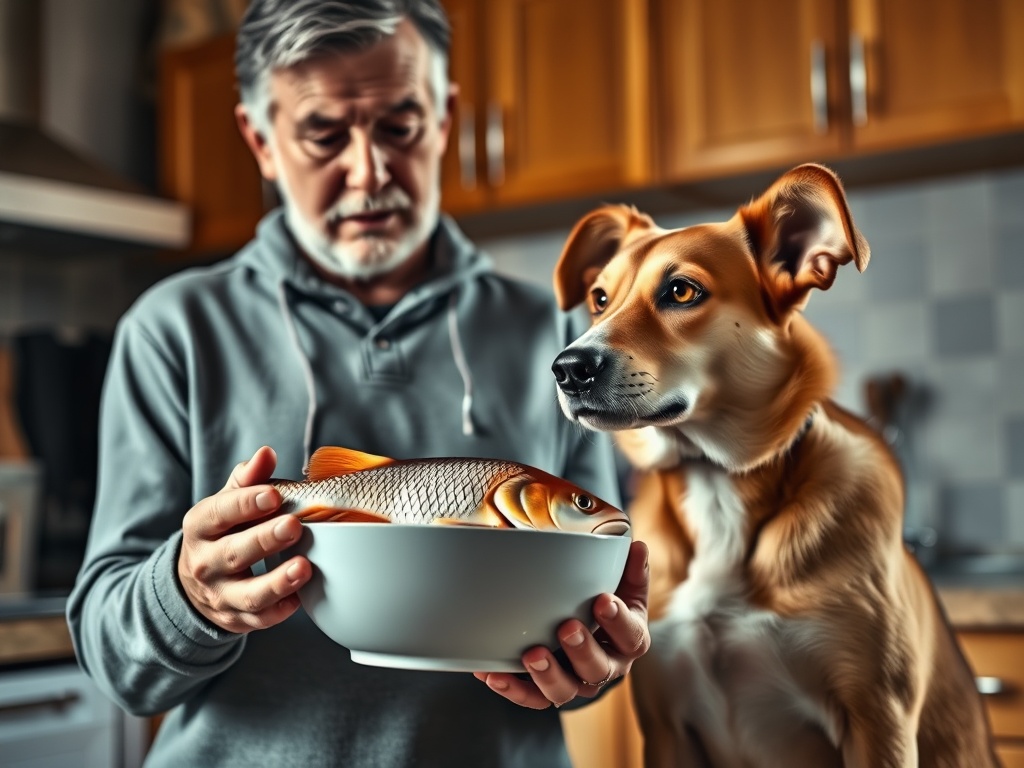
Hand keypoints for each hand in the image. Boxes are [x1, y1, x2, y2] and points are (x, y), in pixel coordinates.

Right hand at [177, 446, 311, 632]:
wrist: (197, 581)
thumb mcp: (226, 503)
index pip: (220, 513)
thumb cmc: (222, 532)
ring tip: (304, 567)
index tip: (274, 494)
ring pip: (248, 594)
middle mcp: (205, 563)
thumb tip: (266, 453)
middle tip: (294, 526)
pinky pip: (259, 620)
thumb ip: (248, 479)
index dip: (246, 503)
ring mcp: (219, 595)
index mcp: (200, 527)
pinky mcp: (236, 619)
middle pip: (234, 553)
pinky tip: (300, 599)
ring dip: (277, 582)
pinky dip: (279, 612)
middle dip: (265, 540)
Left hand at [475, 540, 649, 708]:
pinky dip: (513, 688)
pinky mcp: (547, 691)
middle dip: (583, 650)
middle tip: (567, 627)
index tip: (603, 601)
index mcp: (629, 640)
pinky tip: (495, 674)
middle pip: (599, 669)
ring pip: (566, 691)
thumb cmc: (603, 604)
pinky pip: (532, 698)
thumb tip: (638, 547)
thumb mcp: (622, 586)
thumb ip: (630, 569)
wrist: (586, 630)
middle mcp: (606, 667)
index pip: (631, 636)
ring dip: (548, 674)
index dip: (619, 621)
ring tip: (532, 654)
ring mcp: (576, 683)